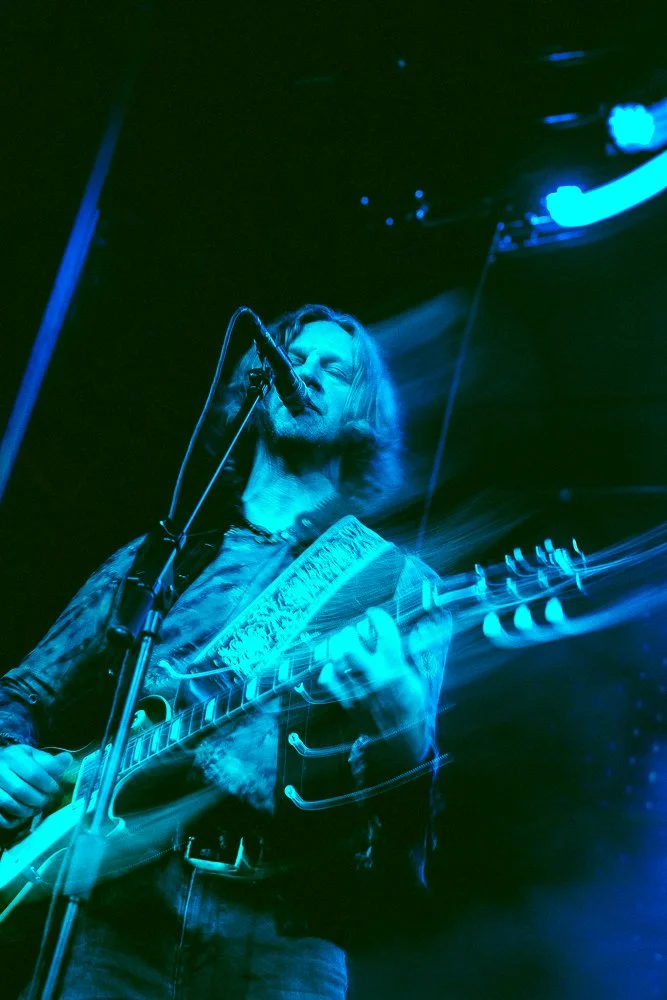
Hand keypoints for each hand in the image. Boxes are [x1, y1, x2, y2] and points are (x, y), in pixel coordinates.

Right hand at [0, 745, 71, 829]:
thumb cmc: (19, 761)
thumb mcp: (34, 756)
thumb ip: (50, 761)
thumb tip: (67, 759)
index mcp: (13, 756)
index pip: (34, 774)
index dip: (48, 785)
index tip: (56, 790)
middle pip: (20, 790)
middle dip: (38, 799)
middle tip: (47, 801)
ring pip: (9, 804)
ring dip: (27, 810)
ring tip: (36, 809)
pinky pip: (0, 816)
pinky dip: (12, 820)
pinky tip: (22, 817)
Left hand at [318, 607, 440, 757]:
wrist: (401, 740)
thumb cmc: (414, 707)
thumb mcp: (424, 679)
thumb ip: (422, 653)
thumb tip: (423, 628)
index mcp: (395, 669)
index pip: (384, 633)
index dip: (377, 617)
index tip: (374, 613)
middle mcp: (374, 677)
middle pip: (350, 645)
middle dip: (351, 632)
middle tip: (356, 631)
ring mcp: (358, 690)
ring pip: (337, 660)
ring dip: (339, 647)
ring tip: (345, 644)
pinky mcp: (347, 702)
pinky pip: (328, 681)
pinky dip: (328, 669)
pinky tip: (335, 666)